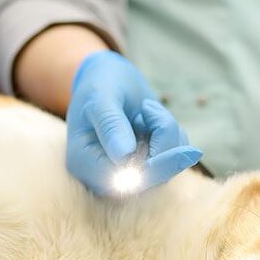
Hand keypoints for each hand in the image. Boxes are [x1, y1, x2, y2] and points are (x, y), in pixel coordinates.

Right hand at [66, 51, 202, 194]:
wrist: (110, 81)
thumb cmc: (99, 87)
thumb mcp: (101, 98)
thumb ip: (111, 125)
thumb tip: (124, 156)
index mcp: (84, 163)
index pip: (124, 178)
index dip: (150, 157)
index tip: (149, 112)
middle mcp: (105, 178)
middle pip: (151, 177)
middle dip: (162, 138)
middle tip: (148, 106)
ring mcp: (129, 176)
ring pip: (169, 168)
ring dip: (167, 133)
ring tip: (147, 109)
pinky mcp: (149, 169)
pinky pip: (176, 159)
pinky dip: (172, 135)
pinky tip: (153, 118)